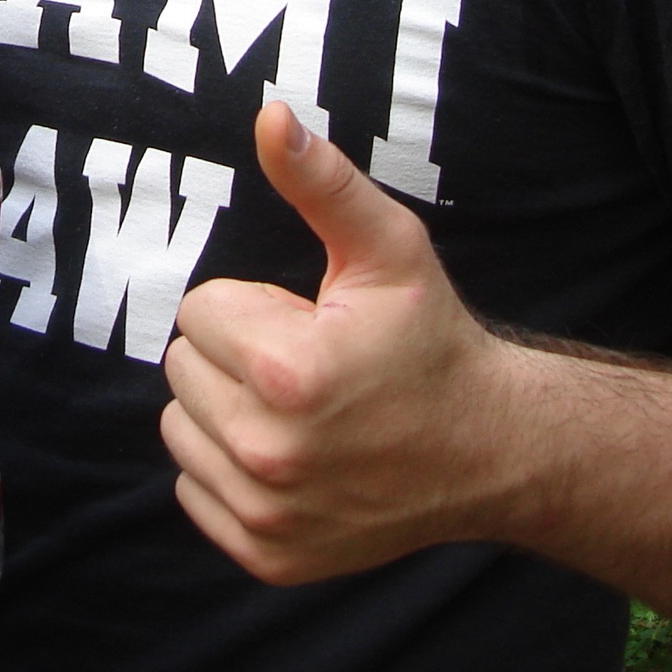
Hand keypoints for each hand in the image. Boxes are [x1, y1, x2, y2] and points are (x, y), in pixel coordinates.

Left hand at [160, 102, 528, 584]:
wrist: (489, 450)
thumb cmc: (430, 340)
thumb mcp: (386, 248)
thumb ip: (320, 181)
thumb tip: (269, 116)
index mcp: (289, 374)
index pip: (199, 312)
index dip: (251, 307)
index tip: (307, 322)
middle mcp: (271, 454)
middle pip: (182, 370)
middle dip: (234, 355)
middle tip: (307, 363)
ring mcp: (269, 515)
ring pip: (182, 429)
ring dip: (224, 410)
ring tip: (298, 407)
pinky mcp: (268, 556)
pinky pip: (194, 489)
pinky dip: (228, 468)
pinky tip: (292, 453)